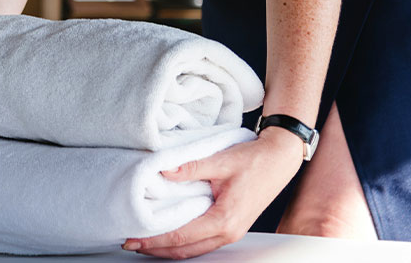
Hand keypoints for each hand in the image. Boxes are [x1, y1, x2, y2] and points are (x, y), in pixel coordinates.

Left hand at [122, 127, 303, 258]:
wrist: (280, 160)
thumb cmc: (255, 160)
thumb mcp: (221, 160)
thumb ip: (191, 167)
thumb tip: (163, 171)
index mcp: (224, 219)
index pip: (181, 236)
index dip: (154, 240)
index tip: (133, 239)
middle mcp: (228, 232)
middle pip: (185, 250)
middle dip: (156, 249)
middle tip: (131, 244)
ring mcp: (232, 233)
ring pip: (194, 250)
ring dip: (168, 248)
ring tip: (145, 242)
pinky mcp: (232, 227)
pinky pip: (203, 243)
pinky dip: (183, 243)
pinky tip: (170, 235)